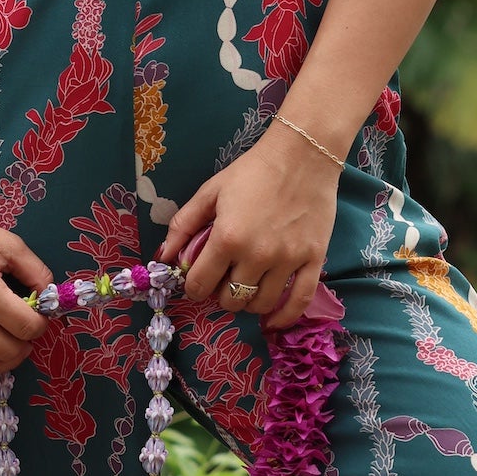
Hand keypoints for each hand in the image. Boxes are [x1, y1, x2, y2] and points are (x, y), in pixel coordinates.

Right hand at [0, 200, 53, 398]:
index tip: (38, 315)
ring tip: (10, 345)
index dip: (40, 325)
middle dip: (25, 344)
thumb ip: (36, 271)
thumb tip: (51, 299)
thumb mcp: (8, 243)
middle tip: (26, 330)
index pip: (26, 327)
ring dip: (4, 362)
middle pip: (7, 350)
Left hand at [157, 121, 338, 330]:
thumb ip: (183, 225)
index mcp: (227, 237)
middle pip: (229, 300)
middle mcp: (257, 255)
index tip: (197, 280)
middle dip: (219, 295)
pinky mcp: (313, 260)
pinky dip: (284, 318)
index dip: (193, 286)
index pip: (199, 284)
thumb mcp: (210, 192)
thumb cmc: (253, 171)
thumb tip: (163, 257)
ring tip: (245, 289)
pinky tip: (272, 321)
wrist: (303, 154)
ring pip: (260, 304)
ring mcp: (287, 260)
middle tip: (223, 279)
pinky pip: (299, 302)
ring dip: (247, 304)